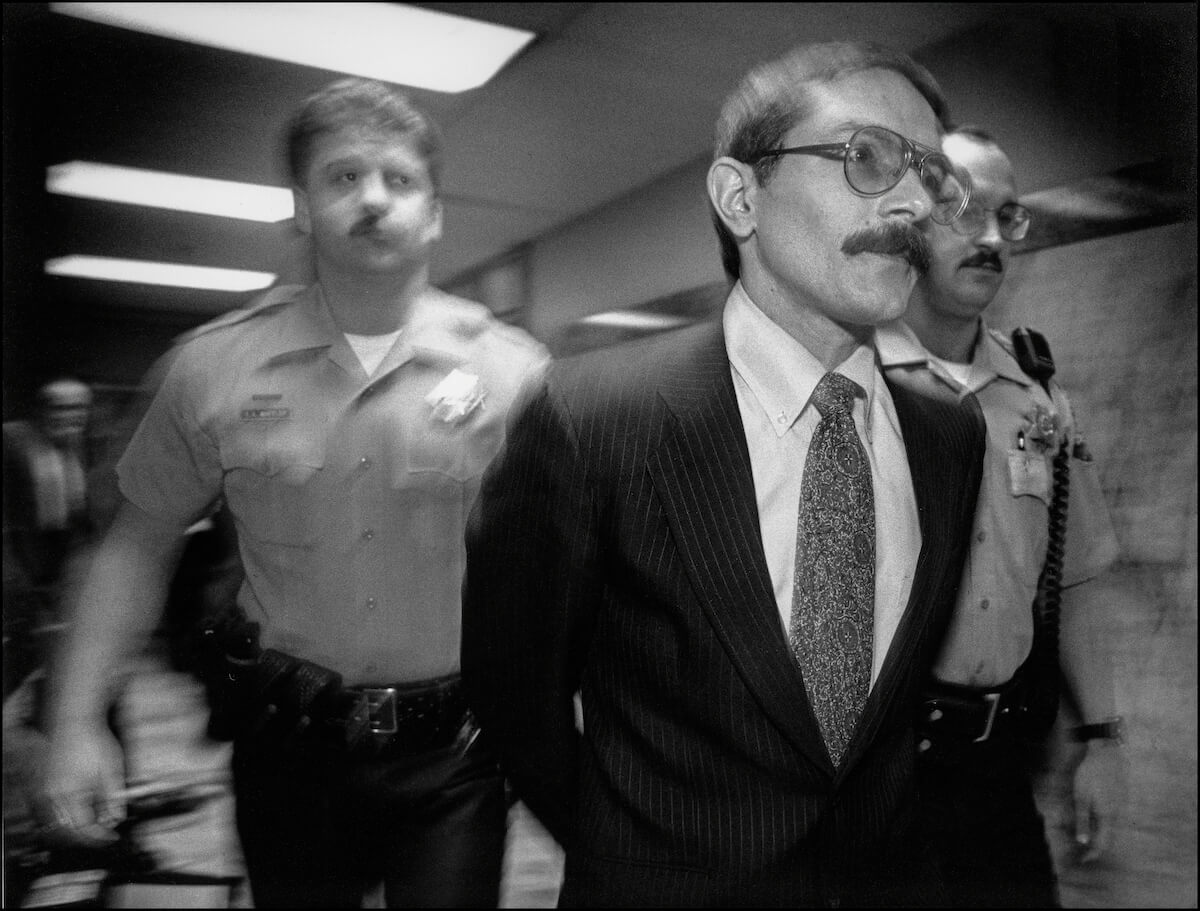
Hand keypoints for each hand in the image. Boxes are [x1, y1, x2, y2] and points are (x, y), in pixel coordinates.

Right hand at [35, 725, 126, 847]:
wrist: (71, 721)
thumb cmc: (90, 741)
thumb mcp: (110, 770)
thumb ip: (112, 799)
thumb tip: (114, 820)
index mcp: (67, 795)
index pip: (81, 830)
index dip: (99, 837)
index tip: (112, 836)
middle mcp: (48, 798)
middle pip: (63, 834)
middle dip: (84, 838)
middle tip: (103, 833)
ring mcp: (39, 794)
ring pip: (51, 828)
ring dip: (71, 832)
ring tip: (92, 825)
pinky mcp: (36, 789)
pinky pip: (44, 816)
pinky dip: (60, 822)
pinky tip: (76, 814)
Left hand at [1072, 739, 1128, 862]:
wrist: (1108, 754)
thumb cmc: (1091, 775)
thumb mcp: (1081, 798)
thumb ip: (1083, 821)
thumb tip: (1083, 842)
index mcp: (1108, 817)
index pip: (1103, 843)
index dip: (1093, 853)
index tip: (1083, 860)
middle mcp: (1118, 814)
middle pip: (1109, 837)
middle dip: (1096, 846)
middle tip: (1083, 851)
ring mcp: (1122, 805)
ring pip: (1111, 826)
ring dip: (1100, 834)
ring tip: (1088, 837)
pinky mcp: (1121, 798)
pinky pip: (1113, 816)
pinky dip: (1104, 823)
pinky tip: (1096, 819)